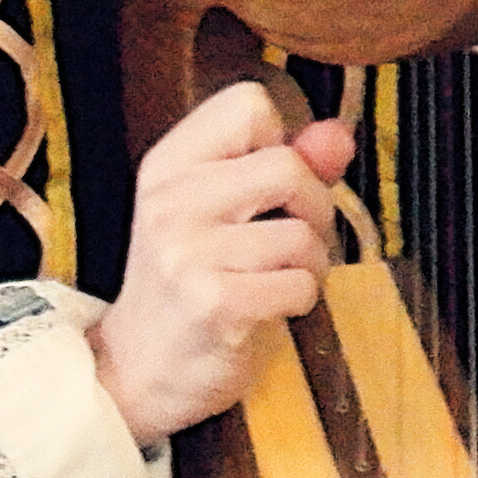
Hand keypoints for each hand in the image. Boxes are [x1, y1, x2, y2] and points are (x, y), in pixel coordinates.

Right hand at [89, 83, 350, 446]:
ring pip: (302, 232)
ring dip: (312, 263)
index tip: (267, 188)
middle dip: (314, 206)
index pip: (248, 106)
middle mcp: (171, 202)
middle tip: (293, 242)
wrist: (138, 371)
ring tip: (281, 281)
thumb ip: (285, 167)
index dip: (280, 143)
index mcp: (168, 166)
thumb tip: (339, 135)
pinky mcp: (215, 304)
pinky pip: (300, 284)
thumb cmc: (190, 286)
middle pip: (287, 165)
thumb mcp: (222, 214)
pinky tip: (272, 310)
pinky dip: (302, 300)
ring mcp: (189, 253)